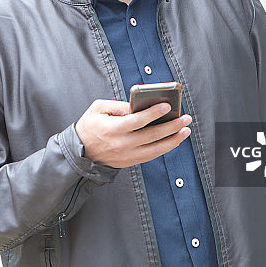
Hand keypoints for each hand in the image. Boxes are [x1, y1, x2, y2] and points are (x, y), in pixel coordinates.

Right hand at [74, 99, 191, 167]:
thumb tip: (139, 104)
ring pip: (155, 149)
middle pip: (151, 135)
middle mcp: (121, 144)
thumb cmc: (89, 126)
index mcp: (112, 129)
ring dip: (173, 140)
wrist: (80, 152)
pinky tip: (173, 140)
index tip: (167, 106)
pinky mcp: (130, 162)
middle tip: (185, 118)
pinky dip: (164, 148)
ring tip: (185, 130)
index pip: (137, 121)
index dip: (153, 113)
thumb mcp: (98, 109)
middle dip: (171, 126)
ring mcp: (127, 155)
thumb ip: (119, 106)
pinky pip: (151, 156)